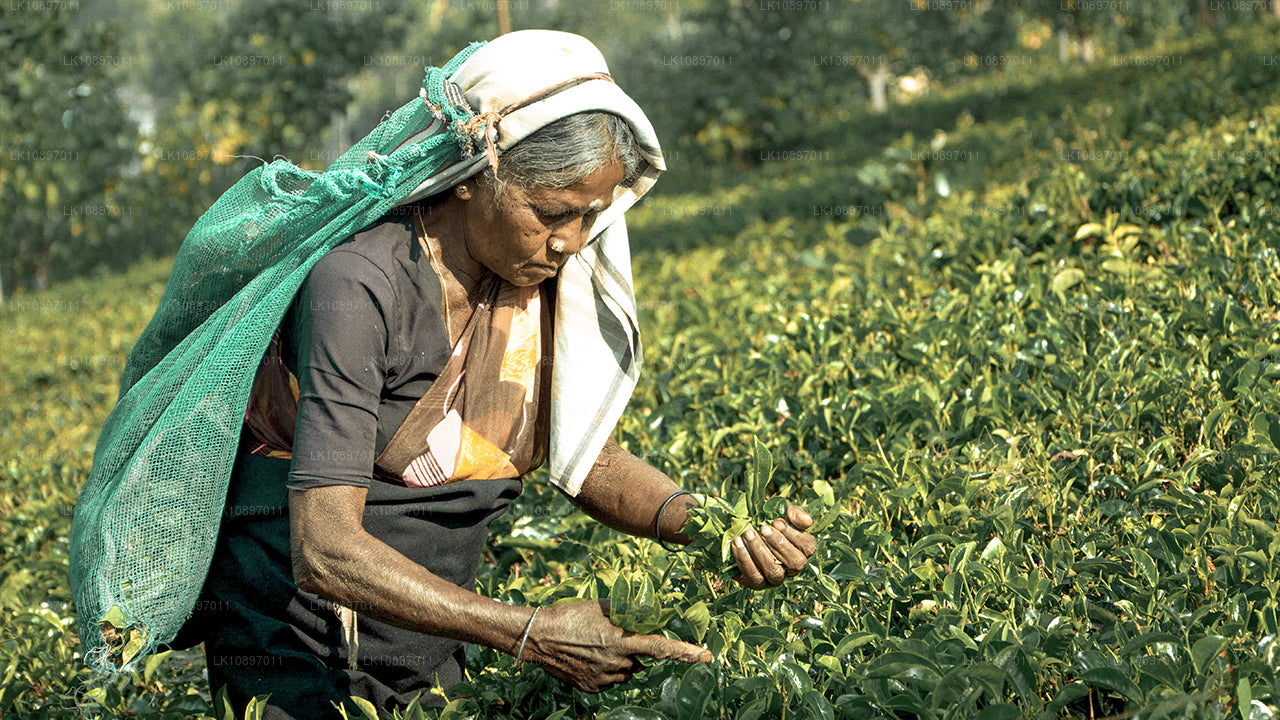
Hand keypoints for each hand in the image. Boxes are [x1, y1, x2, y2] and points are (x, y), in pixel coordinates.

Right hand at [521, 599, 710, 692]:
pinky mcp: (591, 688)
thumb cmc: (569, 616)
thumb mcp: (601, 607)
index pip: (661, 648)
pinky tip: (588, 657)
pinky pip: (609, 681)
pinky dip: (605, 671)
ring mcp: (603, 678)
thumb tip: (647, 611)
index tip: (707, 656)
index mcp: (621, 640)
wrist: (538, 637)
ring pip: (625, 672)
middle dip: (634, 652)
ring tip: (595, 646)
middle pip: (640, 661)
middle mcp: (616, 662)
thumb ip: (627, 612)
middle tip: (614, 637)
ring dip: (620, 662)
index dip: (686, 652)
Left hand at [731, 503, 817, 589]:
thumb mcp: (782, 511)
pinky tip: (737, 543)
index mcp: (802, 550)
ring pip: (774, 573)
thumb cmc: (767, 519)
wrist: (742, 528)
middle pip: (795, 564)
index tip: (776, 522)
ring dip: (760, 551)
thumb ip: (795, 514)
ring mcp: (774, 578)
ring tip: (748, 534)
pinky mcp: (756, 583)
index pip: (808, 548)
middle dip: (778, 544)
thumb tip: (808, 521)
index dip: (794, 535)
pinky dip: (744, 559)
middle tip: (763, 528)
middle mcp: (792, 569)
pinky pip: (753, 577)